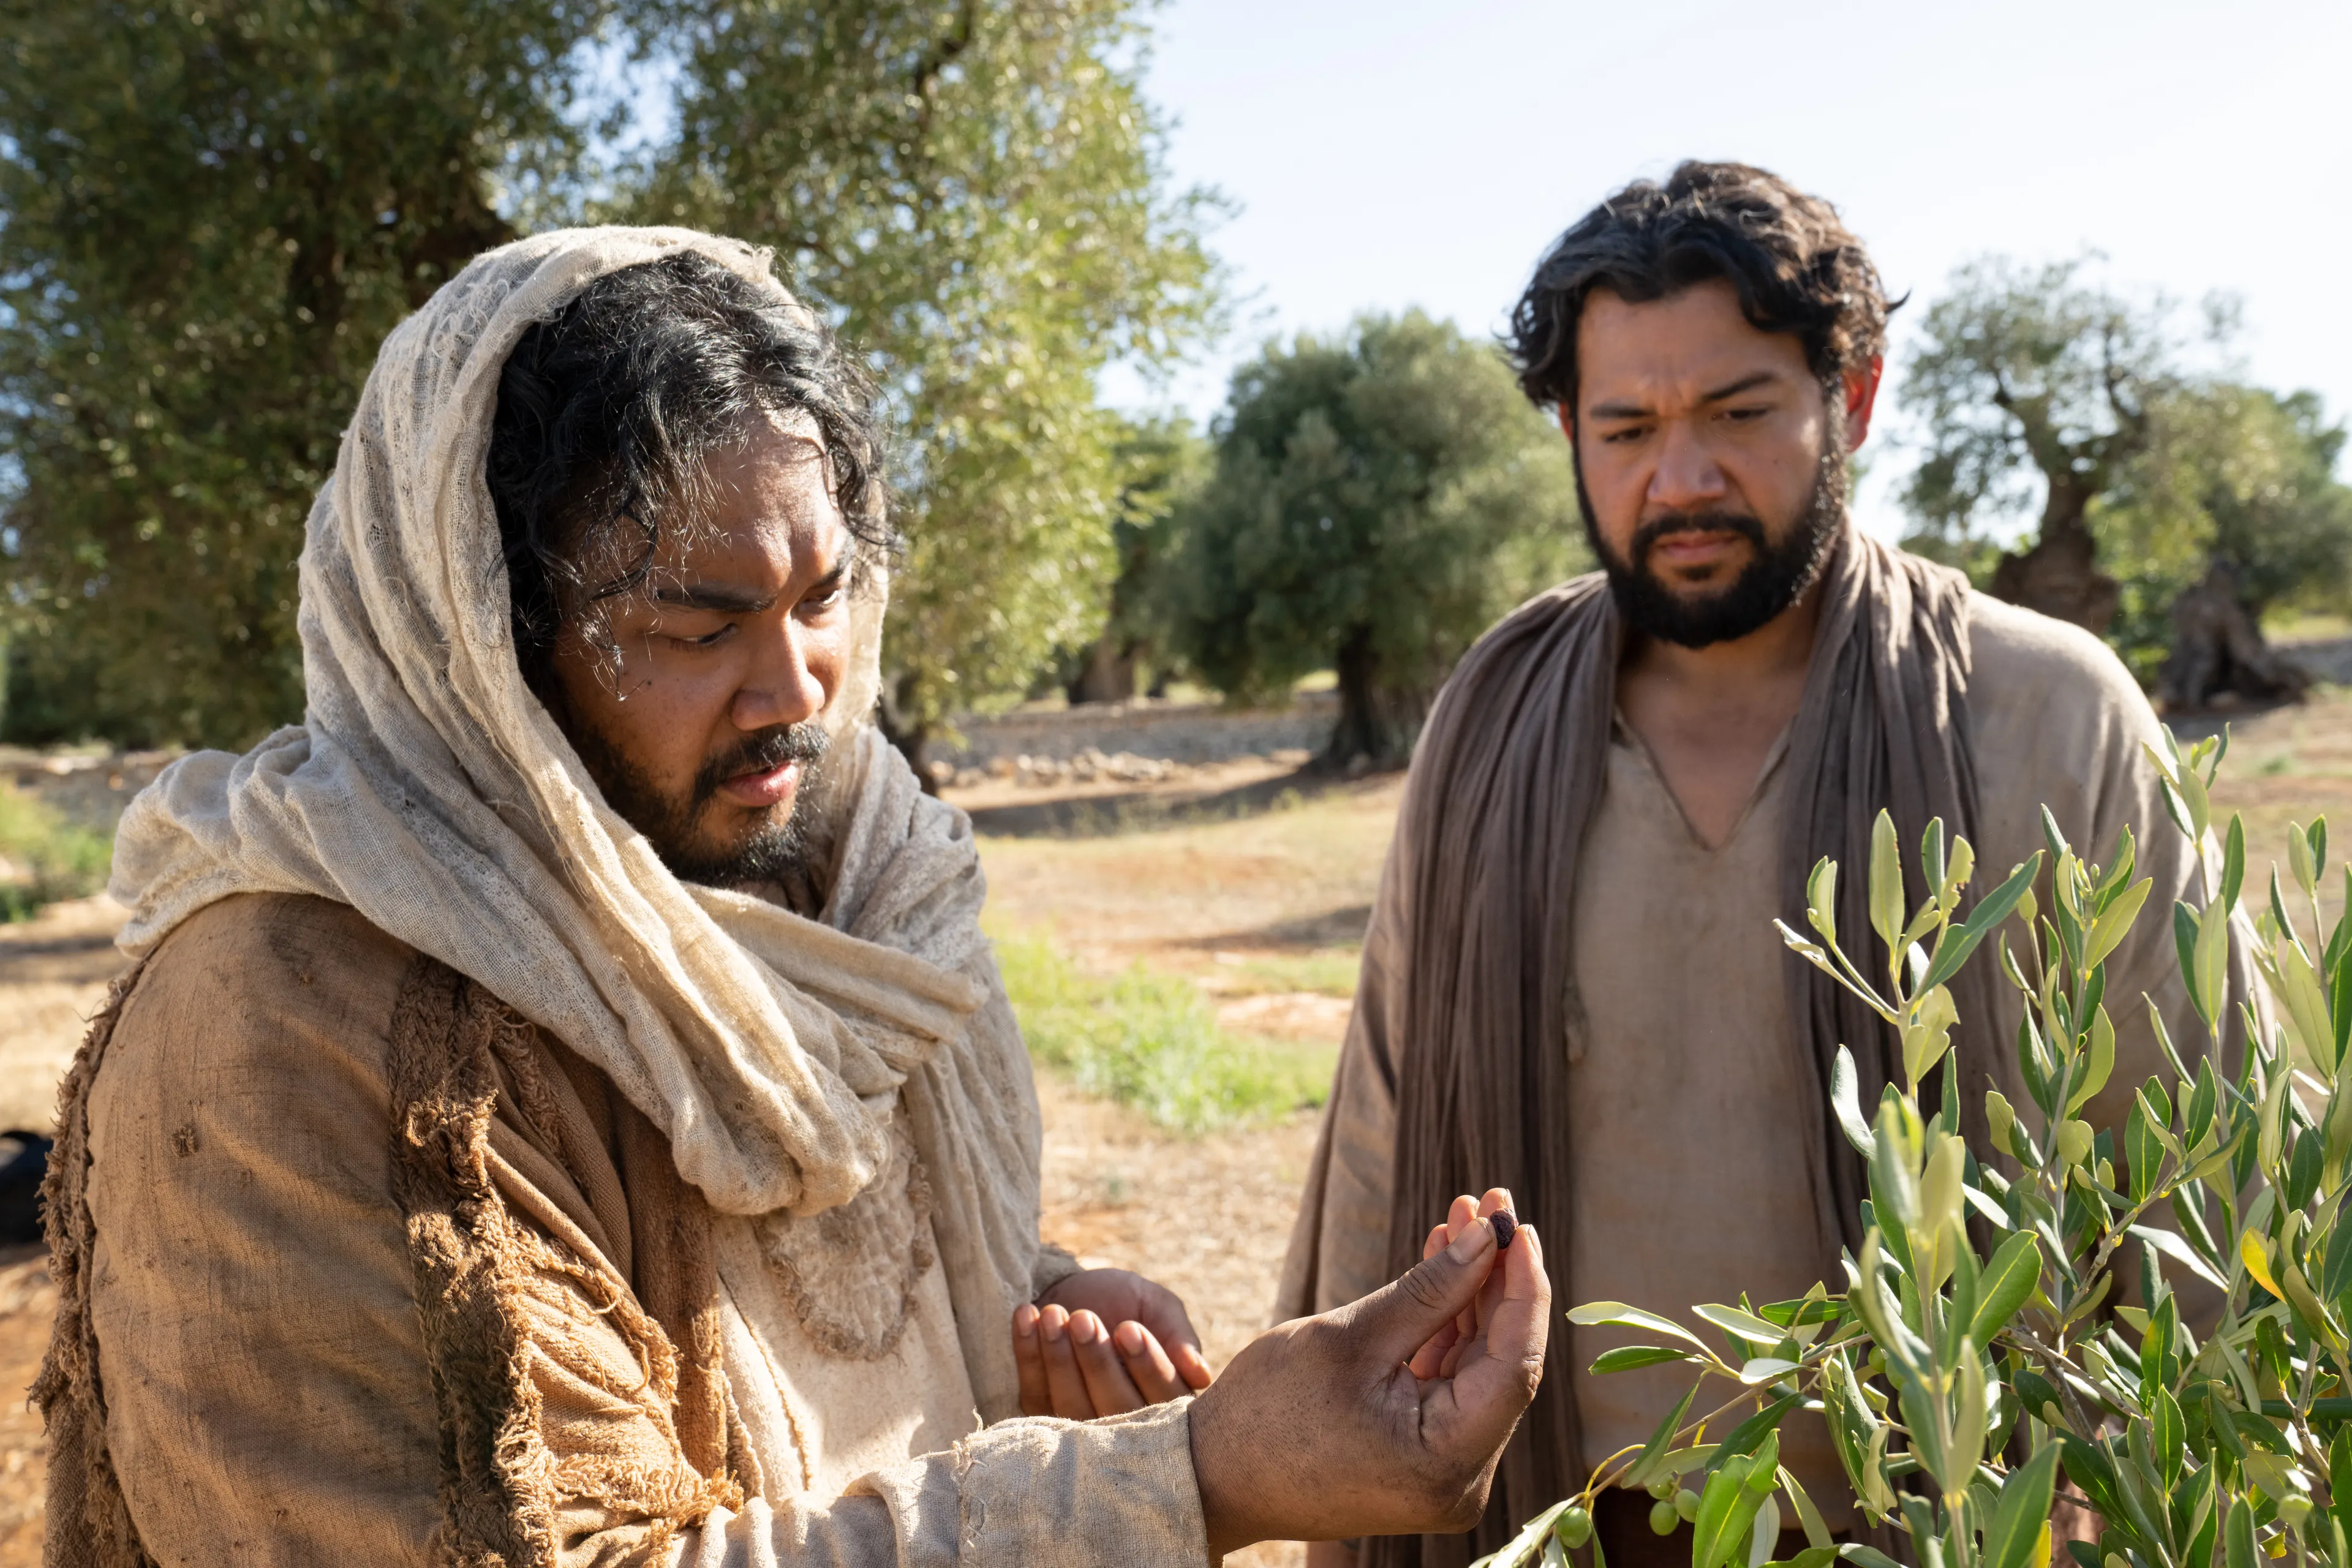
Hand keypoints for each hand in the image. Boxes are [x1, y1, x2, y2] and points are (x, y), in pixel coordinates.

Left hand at [1012, 1267, 1213, 1418]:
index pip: (1165, 1399)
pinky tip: (1027, 1315)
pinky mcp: (1042, 1420)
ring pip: (1071, 1408)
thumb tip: (1200, 1375)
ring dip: (1059, 1360)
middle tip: (1082, 1317)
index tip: (1128, 1328)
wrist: (1076, 1294)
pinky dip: (1027, 1355)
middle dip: (1097, 1362)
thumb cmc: (1126, 1302)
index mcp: (1167, 1405)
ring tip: (1053, 1313)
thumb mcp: (1158, 1308)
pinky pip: (1033, 1396)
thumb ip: (1178, 1334)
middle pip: (1116, 1409)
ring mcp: (1081, 1431)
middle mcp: (1127, 1428)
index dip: (1148, 1367)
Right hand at [1187, 1188, 1547, 1556]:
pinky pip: (1449, 1381)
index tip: (1513, 1222)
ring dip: (1469, 1295)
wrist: (1212, 1475)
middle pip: (1501, 1362)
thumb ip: (1430, 1290)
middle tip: (1489, 1204)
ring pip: (1477, 1367)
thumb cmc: (1268, 1411)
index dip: (1523, 1288)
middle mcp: (1460, 1479)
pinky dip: (1445, 1326)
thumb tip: (1487, 1237)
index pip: (1515, 1365)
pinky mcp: (1422, 1456)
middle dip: (1494, 1279)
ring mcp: (1443, 1471)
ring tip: (1462, 1220)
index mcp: (1447, 1461)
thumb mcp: (1350, 1338)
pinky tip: (1442, 1263)